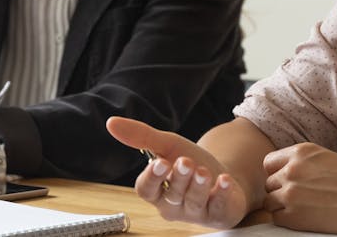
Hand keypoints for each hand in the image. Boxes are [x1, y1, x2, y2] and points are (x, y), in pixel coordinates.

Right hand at [105, 116, 249, 228]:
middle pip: (172, 195)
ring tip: (204, 170)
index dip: (152, 178)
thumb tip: (111, 122)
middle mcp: (173, 206)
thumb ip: (141, 136)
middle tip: (185, 162)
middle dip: (179, 178)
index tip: (160, 162)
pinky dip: (222, 193)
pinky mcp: (218, 214)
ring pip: (194, 201)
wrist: (222, 176)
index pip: (146, 190)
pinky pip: (218, 207)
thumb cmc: (189, 163)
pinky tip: (224, 180)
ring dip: (199, 185)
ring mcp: (196, 213)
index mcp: (156, 191)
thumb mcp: (167, 146)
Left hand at [262, 143, 336, 233]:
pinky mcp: (293, 216)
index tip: (286, 181)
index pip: (269, 163)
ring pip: (269, 201)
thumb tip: (283, 172)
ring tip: (302, 208)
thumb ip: (301, 162)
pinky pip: (276, 218)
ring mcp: (290, 193)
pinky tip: (305, 217)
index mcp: (300, 152)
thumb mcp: (325, 157)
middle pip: (268, 183)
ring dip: (281, 206)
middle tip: (299, 197)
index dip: (277, 173)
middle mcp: (291, 170)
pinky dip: (287, 219)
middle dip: (280, 190)